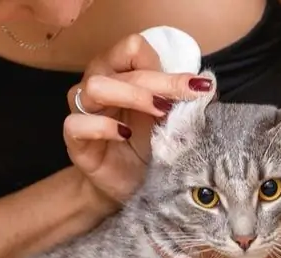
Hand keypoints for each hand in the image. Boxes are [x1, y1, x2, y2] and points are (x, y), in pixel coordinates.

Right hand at [63, 33, 213, 205]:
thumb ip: (182, 100)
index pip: (133, 48)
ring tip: (157, 113)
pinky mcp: (74, 139)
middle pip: (120, 65)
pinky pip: (77, 124)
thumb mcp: (171, 119)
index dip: (163, 67)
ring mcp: (82, 110)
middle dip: (159, 82)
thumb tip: (206, 86)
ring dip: (132, 96)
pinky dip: (103, 126)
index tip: (192, 89)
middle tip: (186, 100)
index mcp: (120, 72)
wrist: (132, 186)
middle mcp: (98, 83)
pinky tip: (124, 135)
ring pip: (95, 86)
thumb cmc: (149, 147)